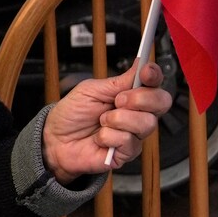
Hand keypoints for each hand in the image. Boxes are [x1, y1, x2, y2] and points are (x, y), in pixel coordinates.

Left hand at [41, 67, 173, 182]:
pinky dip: (109, 136)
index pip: (155, 84)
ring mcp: (134, 134)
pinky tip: (99, 138)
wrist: (55, 140)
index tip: (146, 72)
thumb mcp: (91, 90)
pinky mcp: (127, 153)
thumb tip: (139, 63)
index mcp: (130, 95)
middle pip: (161, 102)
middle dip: (140, 98)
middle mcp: (137, 114)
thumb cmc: (73, 114)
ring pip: (146, 122)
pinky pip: (129, 141)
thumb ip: (118, 81)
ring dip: (118, 119)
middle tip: (118, 100)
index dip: (155, 76)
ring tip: (102, 121)